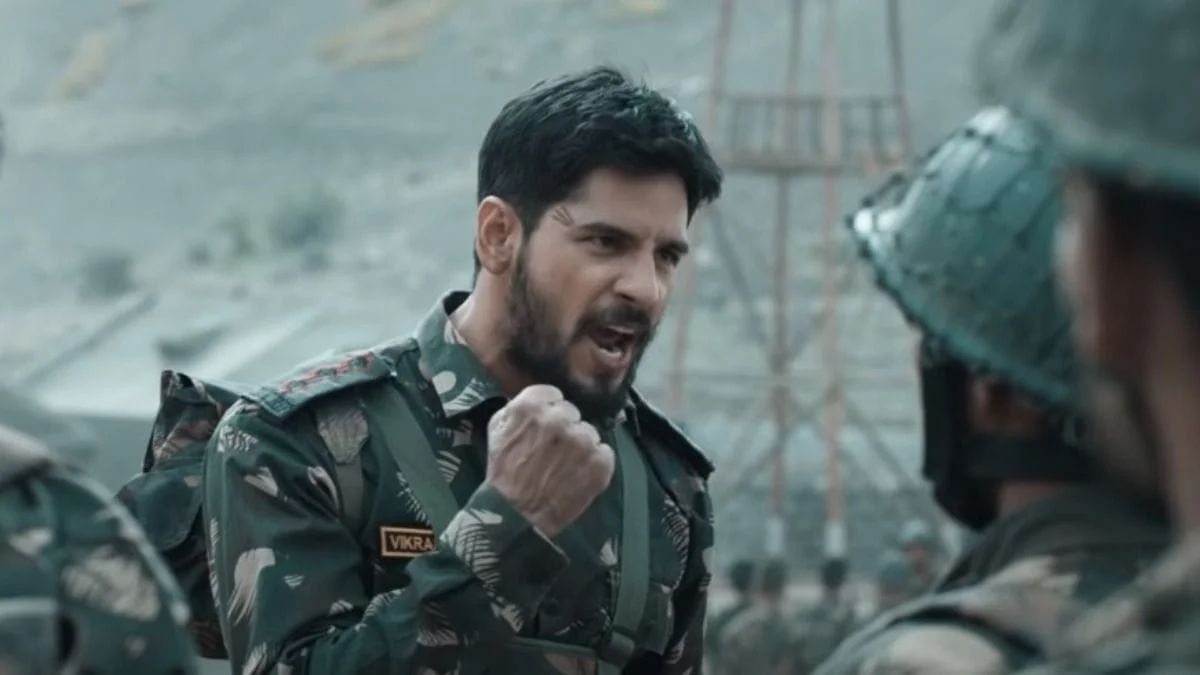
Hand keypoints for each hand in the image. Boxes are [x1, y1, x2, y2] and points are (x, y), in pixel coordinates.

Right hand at [484, 385, 614, 536]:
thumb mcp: (497, 428)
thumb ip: (517, 407)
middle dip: (565, 428)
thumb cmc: (503, 471)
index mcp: (532, 405)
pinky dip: (595, 463)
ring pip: (589, 432)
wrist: (515, 514)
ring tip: (565, 466)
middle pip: (572, 413)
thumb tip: (537, 398)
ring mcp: (583, 440)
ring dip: (580, 446)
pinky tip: (578, 475)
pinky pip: (604, 452)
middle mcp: (560, 419)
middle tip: (553, 450)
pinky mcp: (600, 462)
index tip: (544, 428)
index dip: (549, 411)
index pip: (553, 395)